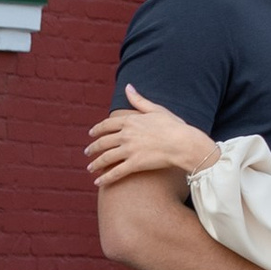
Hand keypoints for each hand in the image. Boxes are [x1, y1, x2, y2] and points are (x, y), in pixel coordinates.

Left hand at [84, 86, 215, 185]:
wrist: (183, 143)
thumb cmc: (173, 126)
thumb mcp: (156, 109)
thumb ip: (139, 100)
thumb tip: (128, 87)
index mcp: (130, 120)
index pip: (107, 125)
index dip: (97, 130)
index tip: (91, 134)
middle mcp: (126, 135)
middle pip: (103, 142)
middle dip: (93, 147)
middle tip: (87, 152)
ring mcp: (129, 150)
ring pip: (106, 157)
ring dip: (96, 163)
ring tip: (90, 167)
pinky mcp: (135, 164)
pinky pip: (116, 172)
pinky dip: (105, 178)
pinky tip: (98, 182)